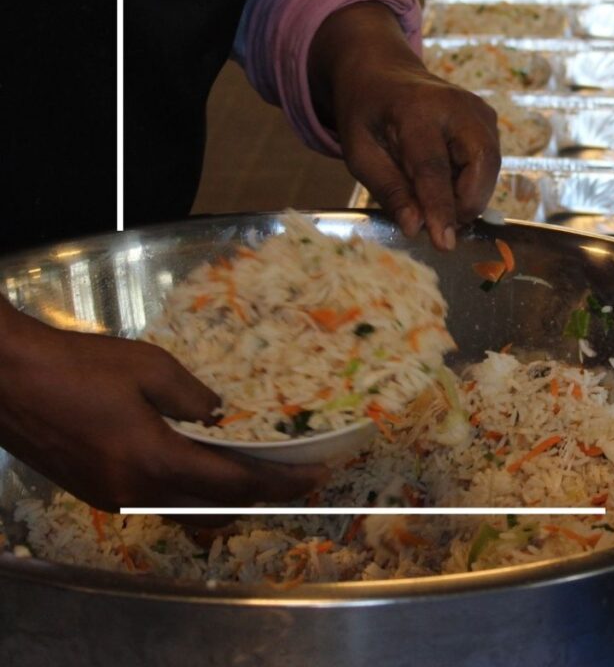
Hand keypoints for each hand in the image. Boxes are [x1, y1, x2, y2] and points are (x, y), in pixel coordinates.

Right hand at [0, 301, 326, 512]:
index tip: (316, 477)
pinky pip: (161, 502)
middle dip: (262, 496)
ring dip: (228, 499)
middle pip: (216, 509)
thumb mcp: (151, 368)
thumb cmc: (81, 367)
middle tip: (296, 476)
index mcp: (155, 463)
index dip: (281, 482)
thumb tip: (224, 418)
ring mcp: (116, 498)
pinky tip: (206, 466)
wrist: (10, 382)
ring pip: (188, 512)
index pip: (236, 484)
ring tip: (260, 471)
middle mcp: (138, 494)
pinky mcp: (100, 492)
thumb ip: (196, 398)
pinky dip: (194, 492)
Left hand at [311, 3, 500, 250]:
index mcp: (415, 110)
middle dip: (466, 203)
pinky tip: (445, 178)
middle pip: (480, 164)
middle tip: (438, 223)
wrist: (383, 73)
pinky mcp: (488, 118)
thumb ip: (388, 189)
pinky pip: (489, 162)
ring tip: (435, 196)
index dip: (440, 208)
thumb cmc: (366, 114)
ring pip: (490, 167)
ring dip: (468, 194)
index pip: (433, 168)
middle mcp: (456, 105)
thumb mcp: (359, 153)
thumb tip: (416, 227)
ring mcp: (478, 109)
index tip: (443, 243)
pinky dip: (471, 181)